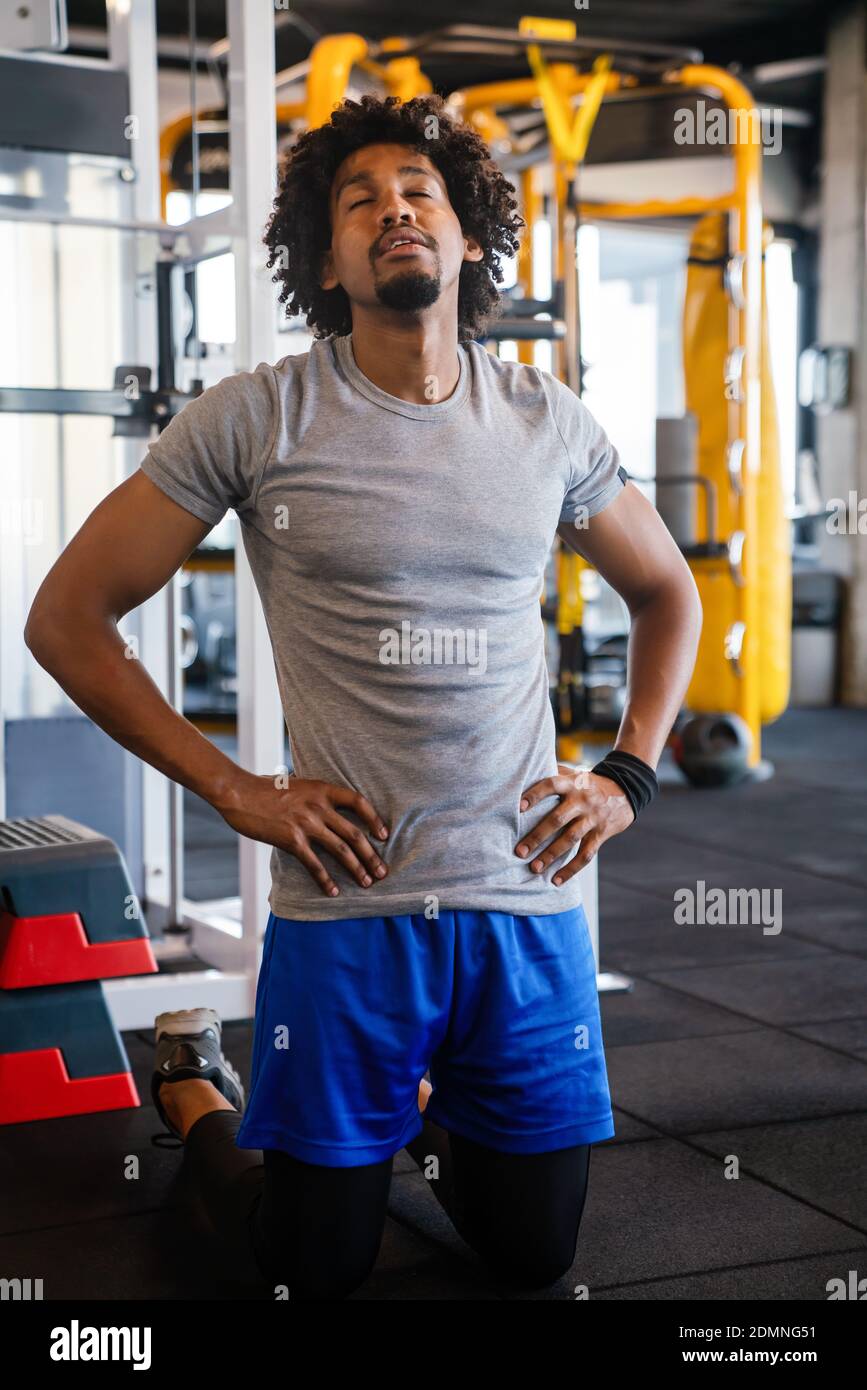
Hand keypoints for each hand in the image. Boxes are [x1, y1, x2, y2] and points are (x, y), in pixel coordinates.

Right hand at [217, 771, 389, 897]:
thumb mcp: (297, 784)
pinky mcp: (291, 839)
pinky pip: (314, 864)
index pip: (358, 802)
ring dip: (357, 868)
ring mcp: (306, 823)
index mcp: (322, 789)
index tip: (384, 835)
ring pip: (340, 849)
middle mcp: (319, 806)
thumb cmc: (265, 789)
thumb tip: (325, 806)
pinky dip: (325, 880)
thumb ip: (314, 795)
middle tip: (383, 872)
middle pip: (354, 833)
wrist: (239, 793)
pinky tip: (333, 891)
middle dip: (371, 855)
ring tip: (367, 883)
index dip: (374, 819)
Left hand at [515, 761, 633, 884]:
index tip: (518, 808)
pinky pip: (586, 854)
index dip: (535, 795)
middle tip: (519, 851)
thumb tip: (524, 774)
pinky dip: (571, 869)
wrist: (626, 790)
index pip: (551, 785)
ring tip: (534, 868)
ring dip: (551, 855)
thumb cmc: (589, 783)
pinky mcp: (602, 833)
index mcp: (572, 784)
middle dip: (537, 836)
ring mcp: (593, 818)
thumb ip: (554, 774)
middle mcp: (582, 800)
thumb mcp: (574, 774)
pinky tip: (556, 880)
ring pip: (570, 839)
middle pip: (557, 819)